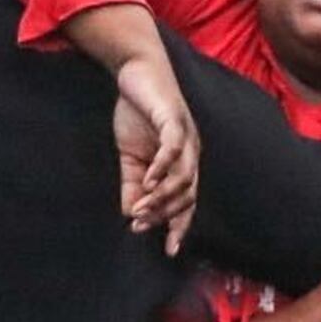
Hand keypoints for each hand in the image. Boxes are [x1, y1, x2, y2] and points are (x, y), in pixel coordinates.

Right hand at [109, 52, 198, 256]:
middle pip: (187, 195)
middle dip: (164, 214)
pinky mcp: (174, 119)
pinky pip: (173, 149)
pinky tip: (148, 182)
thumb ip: (133, 184)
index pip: (187, 202)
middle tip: (139, 223)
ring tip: (140, 207)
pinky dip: (162, 168)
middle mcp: (191, 153)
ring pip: (183, 178)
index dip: (179, 226)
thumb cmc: (137, 111)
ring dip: (162, 197)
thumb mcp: (130, 155)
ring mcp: (186, 137)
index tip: (168, 249)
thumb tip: (129, 213)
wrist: (135, 71)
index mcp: (183, 163)